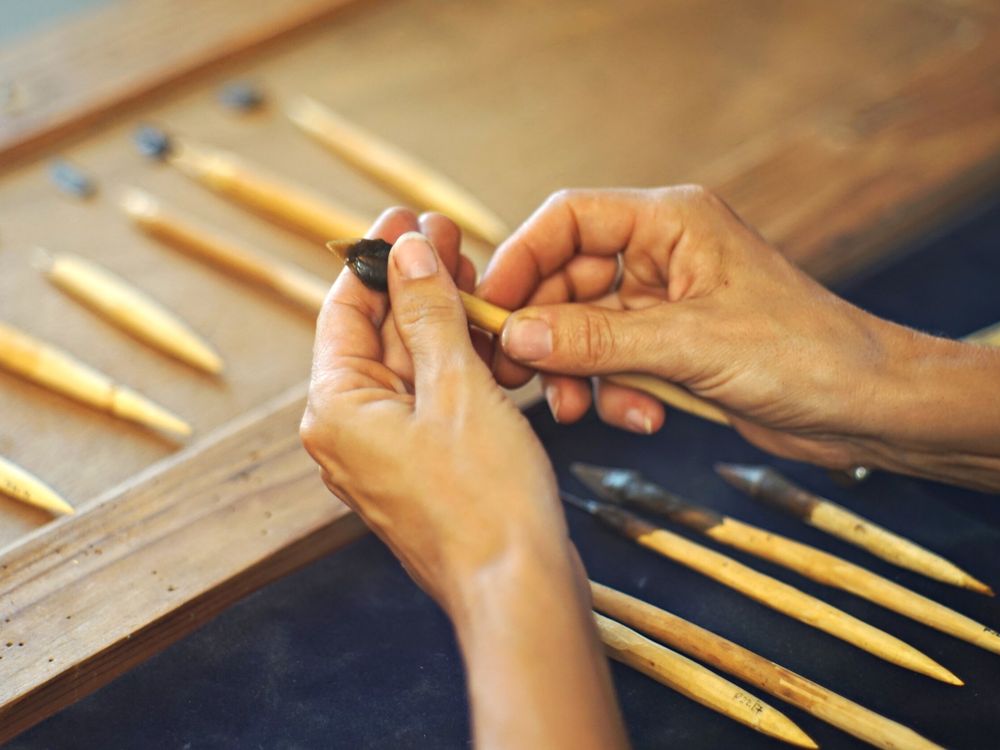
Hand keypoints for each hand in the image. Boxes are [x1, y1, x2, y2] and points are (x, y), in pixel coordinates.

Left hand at [300, 208, 572, 611]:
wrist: (518, 589)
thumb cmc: (485, 499)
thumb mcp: (457, 388)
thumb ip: (428, 314)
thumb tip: (407, 250)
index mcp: (336, 409)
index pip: (344, 310)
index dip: (377, 257)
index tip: (406, 216)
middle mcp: (350, 431)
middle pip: (377, 335)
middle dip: (415, 282)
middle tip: (450, 234)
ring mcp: (386, 452)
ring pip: (409, 366)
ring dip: (441, 320)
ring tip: (475, 274)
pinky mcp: (423, 467)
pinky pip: (432, 399)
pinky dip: (456, 364)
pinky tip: (486, 333)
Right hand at [477, 186, 999, 482]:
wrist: (868, 408)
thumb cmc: (804, 354)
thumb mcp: (690, 343)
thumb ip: (598, 339)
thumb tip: (516, 335)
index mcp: (670, 222)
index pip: (569, 219)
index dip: (521, 259)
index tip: (489, 308)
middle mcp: (662, 255)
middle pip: (566, 280)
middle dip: (544, 331)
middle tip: (517, 375)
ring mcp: (665, 304)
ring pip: (584, 329)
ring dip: (576, 372)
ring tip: (577, 411)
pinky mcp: (671, 348)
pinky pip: (613, 363)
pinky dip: (613, 392)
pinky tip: (641, 418)